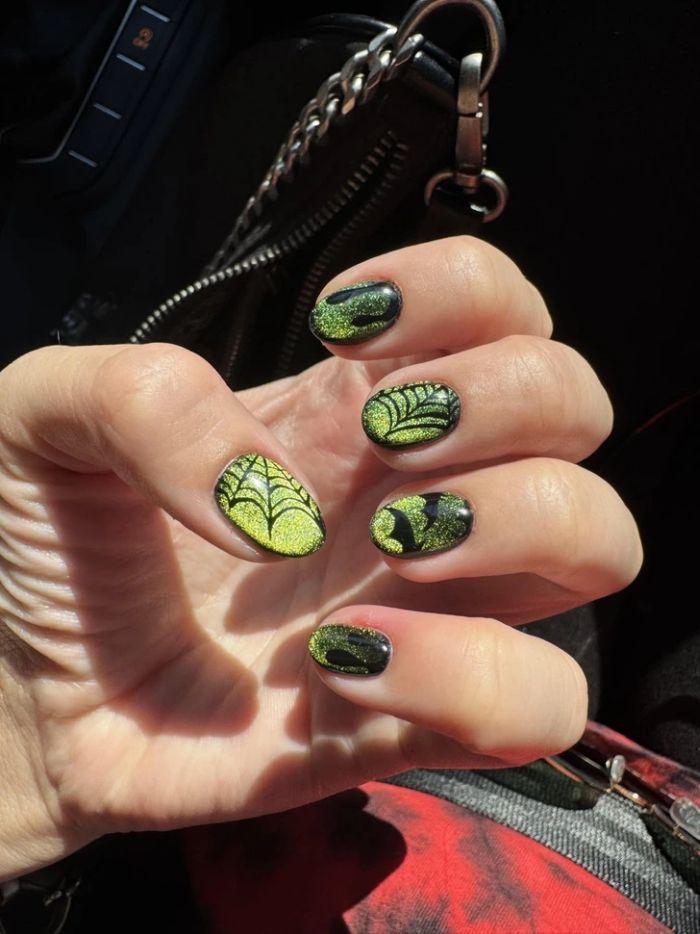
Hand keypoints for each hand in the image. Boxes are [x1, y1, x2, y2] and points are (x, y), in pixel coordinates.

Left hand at [0, 236, 640, 876]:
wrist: (17, 690)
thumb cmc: (39, 540)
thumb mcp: (47, 416)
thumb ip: (146, 398)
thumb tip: (277, 500)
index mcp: (345, 408)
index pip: (497, 306)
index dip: (461, 292)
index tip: (347, 332)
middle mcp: (411, 491)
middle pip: (573, 405)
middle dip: (500, 403)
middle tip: (381, 445)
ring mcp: (426, 605)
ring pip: (599, 544)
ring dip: (516, 527)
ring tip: (384, 552)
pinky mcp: (407, 717)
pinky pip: (533, 701)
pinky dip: (465, 677)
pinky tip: (344, 667)